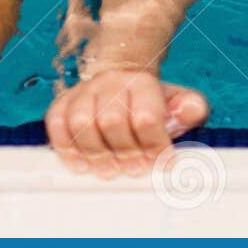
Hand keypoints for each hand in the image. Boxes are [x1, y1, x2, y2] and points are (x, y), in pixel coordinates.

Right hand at [45, 70, 208, 177]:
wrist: (121, 78)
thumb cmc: (151, 101)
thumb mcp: (177, 101)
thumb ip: (190, 108)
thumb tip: (191, 111)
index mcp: (141, 83)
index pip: (146, 116)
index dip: (154, 145)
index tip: (161, 162)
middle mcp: (110, 83)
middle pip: (112, 120)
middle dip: (124, 152)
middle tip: (134, 169)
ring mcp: (84, 91)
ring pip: (82, 122)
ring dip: (95, 153)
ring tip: (108, 170)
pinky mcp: (64, 101)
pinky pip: (56, 122)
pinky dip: (65, 146)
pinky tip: (79, 164)